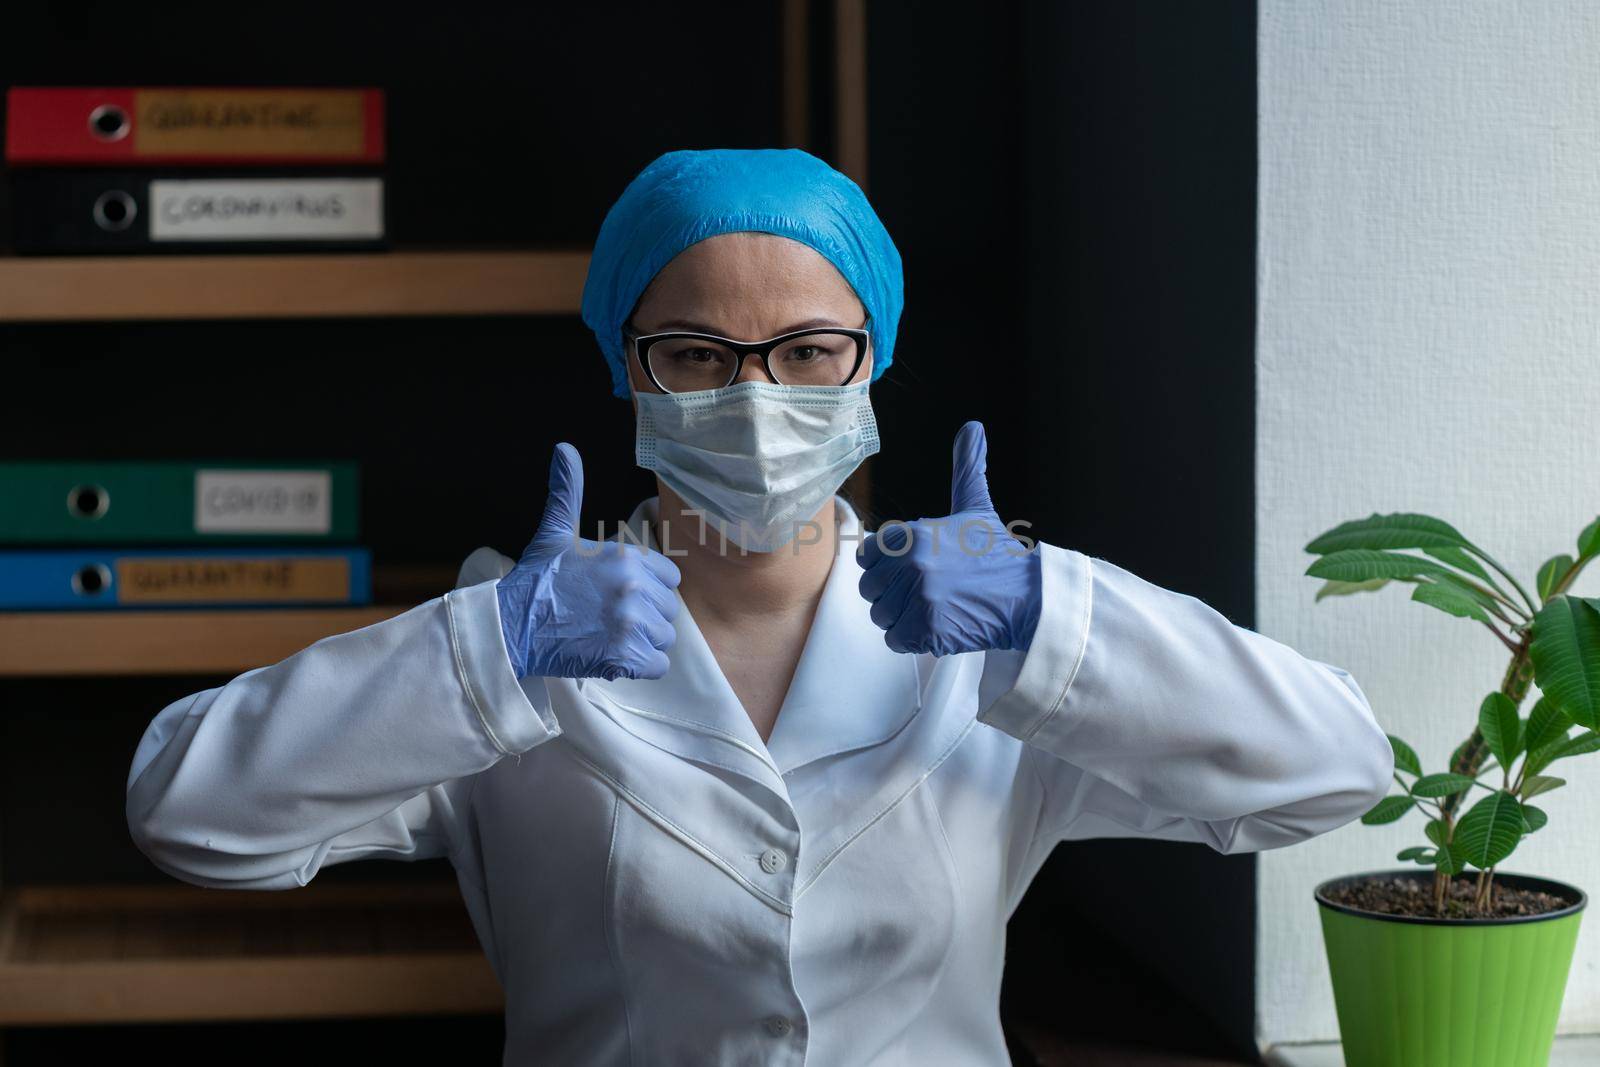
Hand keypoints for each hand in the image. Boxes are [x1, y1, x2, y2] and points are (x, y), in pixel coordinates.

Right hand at [496, 443, 680, 679]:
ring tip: (607, 638)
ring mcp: (631, 621)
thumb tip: (564, 449)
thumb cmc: (535, 581)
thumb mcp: (554, 532)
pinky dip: (640, 667)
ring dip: (642, 644)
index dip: (647, 590)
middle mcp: (634, 585)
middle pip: (667, 610)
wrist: (509, 627)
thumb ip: (568, 492)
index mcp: (627, 555)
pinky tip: (614, 658)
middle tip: (606, 620)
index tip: (617, 597)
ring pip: (664, 638)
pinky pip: (658, 665)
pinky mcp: (625, 655)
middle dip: (644, 618)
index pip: (669, 578)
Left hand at [857, 421, 1041, 655]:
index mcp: (914, 534)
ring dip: (902, 617)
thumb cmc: (998, 555)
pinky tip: (935, 625)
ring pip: (881, 615)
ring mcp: (919, 598)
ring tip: (933, 608)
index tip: (908, 570)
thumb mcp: (976, 507)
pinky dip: (912, 638)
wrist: (1028, 597)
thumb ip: (966, 468)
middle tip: (924, 593)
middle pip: (870, 589)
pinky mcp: (927, 630)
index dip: (884, 567)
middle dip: (892, 594)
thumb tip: (972, 428)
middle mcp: (913, 565)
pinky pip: (895, 639)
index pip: (867, 556)